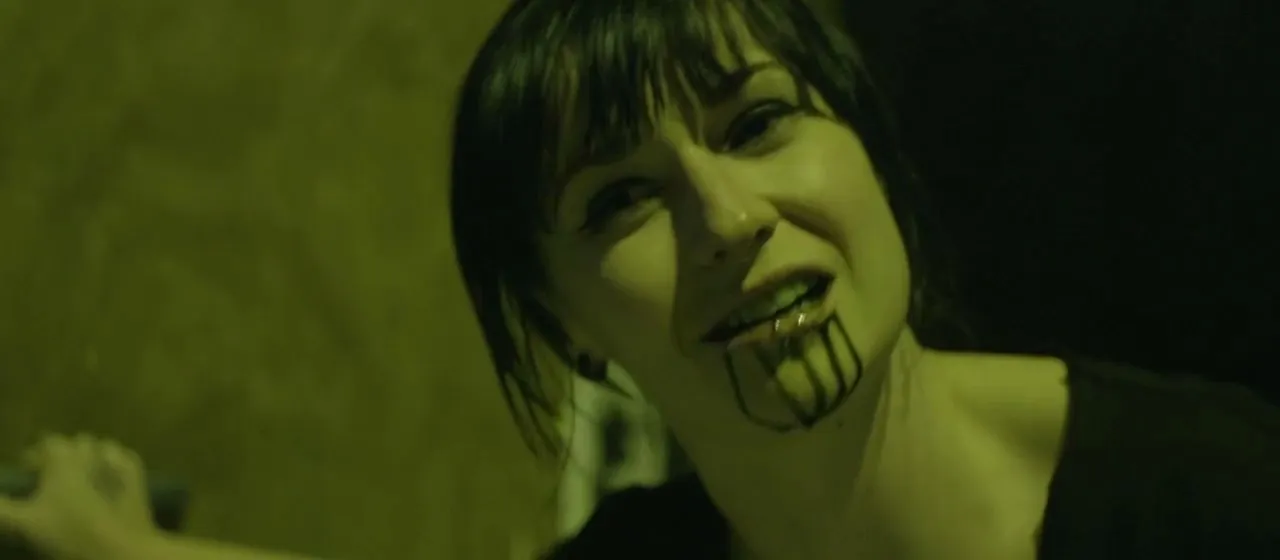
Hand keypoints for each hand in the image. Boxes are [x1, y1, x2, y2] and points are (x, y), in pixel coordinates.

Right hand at [0, 433, 158, 559]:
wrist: (121, 548)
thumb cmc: (70, 532)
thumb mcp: (26, 523)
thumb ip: (3, 509)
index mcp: (63, 458)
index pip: (47, 443)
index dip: (35, 456)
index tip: (28, 474)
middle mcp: (91, 452)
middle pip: (75, 443)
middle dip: (62, 456)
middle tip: (51, 479)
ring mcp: (118, 461)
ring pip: (101, 447)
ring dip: (89, 458)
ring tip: (79, 480)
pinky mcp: (138, 475)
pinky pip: (123, 458)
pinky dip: (112, 464)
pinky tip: (107, 480)